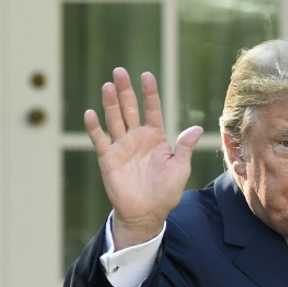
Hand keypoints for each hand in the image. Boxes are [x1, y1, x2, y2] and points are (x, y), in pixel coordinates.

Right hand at [83, 68, 202, 247]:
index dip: (149, 93)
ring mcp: (121, 146)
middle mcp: (137, 138)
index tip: (146, 75)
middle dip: (125, 91)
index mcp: (156, 138)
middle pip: (130, 109)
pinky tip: (90, 113)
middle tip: (120, 71)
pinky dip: (94, 127)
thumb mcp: (180, 168)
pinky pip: (99, 139)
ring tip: (108, 86)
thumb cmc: (166, 192)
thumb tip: (197, 128)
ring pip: (114, 119)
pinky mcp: (108, 158)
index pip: (152, 110)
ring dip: (110, 103)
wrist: (147, 213)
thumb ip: (185, 147)